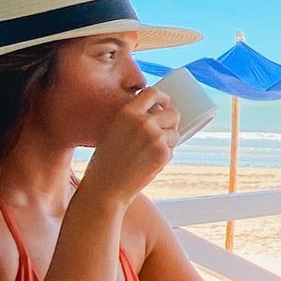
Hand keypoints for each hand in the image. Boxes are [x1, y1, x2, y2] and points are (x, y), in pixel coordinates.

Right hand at [82, 86, 179, 205]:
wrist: (105, 187)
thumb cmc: (107, 161)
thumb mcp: (114, 131)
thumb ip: (133, 120)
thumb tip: (157, 114)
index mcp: (128, 112)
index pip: (153, 93)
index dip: (163, 97)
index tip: (166, 103)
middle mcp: (143, 121)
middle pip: (172, 113)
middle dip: (172, 122)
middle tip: (165, 132)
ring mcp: (155, 137)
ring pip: (175, 133)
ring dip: (168, 142)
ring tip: (149, 154)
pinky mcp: (163, 153)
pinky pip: (172, 150)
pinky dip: (164, 157)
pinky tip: (148, 165)